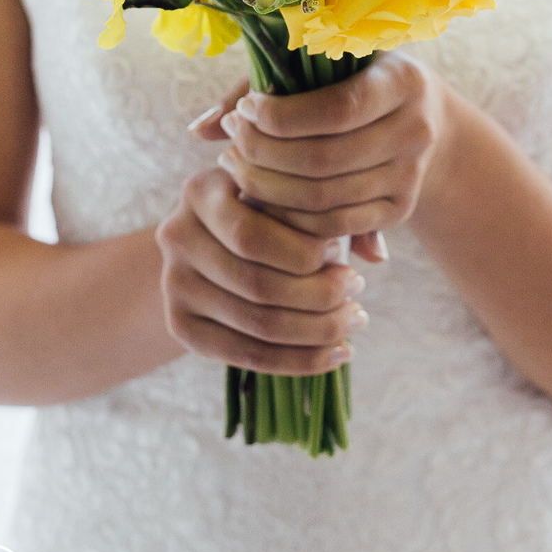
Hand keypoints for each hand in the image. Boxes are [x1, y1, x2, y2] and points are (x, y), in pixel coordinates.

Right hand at [155, 159, 367, 375]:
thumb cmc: (266, 208)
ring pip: (256, 323)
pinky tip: (335, 355)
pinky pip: (245, 355)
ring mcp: (173, 285)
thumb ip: (330, 212)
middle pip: (256, 283)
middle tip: (358, 292)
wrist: (209, 242)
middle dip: (318, 295)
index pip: (252, 234)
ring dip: (316, 330)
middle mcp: (176, 235)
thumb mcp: (287, 194)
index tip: (341, 252)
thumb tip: (378, 255)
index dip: (303, 250)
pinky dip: (297, 361)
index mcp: (201, 190)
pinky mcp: (181, 327)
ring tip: (354, 323)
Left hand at [201, 55, 453, 242]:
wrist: (420, 116)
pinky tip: (263, 197)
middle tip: (230, 145)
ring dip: (268, 189)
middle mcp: (417, 129)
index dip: (281, 118)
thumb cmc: (351, 78)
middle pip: (325, 160)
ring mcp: (411, 175)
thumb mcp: (321, 64)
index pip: (336, 110)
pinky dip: (289, 218)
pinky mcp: (400, 210)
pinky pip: (333, 226)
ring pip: (325, 200)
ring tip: (237, 168)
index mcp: (403, 80)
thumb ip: (261, 85)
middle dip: (264, 156)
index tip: (245, 111)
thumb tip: (199, 130)